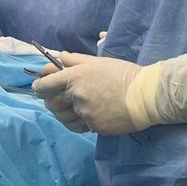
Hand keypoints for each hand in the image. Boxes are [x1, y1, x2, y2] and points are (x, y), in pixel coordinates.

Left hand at [31, 52, 186, 134]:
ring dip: (68, 114)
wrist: (146, 95)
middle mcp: (77, 96)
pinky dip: (82, 122)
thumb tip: (60, 58)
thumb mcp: (99, 62)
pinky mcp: (95, 127)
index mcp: (75, 76)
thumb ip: (75, 60)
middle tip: (60, 99)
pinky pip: (81, 126)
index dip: (40, 87)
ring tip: (79, 107)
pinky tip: (91, 115)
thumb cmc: (124, 74)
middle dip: (53, 101)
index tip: (40, 88)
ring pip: (66, 118)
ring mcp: (85, 113)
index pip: (45, 85)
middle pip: (52, 104)